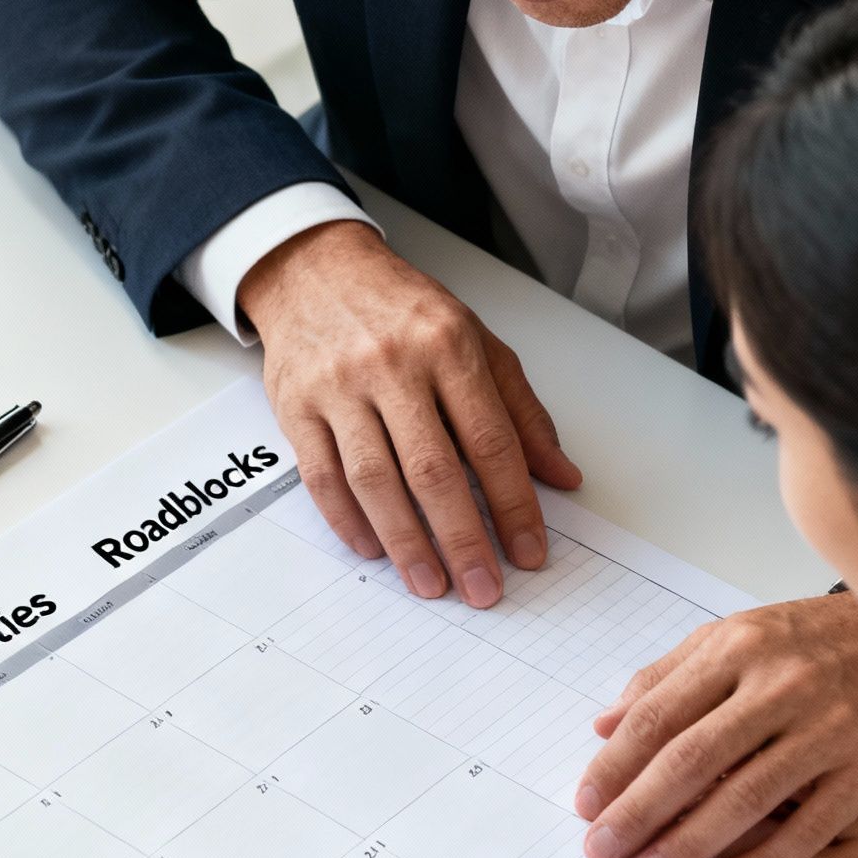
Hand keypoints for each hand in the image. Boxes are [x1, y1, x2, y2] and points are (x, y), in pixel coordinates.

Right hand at [242, 221, 582, 607]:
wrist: (315, 269)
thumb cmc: (401, 309)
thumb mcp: (476, 340)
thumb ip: (520, 410)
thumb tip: (561, 475)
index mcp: (449, 346)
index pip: (491, 441)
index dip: (512, 504)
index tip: (528, 551)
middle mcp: (393, 365)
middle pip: (433, 470)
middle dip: (463, 539)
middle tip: (481, 587)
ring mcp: (339, 387)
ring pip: (375, 481)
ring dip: (406, 542)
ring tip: (430, 583)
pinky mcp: (296, 406)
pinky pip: (322, 476)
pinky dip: (348, 521)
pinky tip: (374, 549)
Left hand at [574, 591, 857, 857]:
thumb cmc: (821, 639)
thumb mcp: (741, 636)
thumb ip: (670, 676)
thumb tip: (606, 724)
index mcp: (738, 649)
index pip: (659, 714)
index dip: (616, 765)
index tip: (586, 803)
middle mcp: (780, 685)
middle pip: (691, 759)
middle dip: (637, 811)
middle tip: (602, 850)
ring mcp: (828, 727)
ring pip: (744, 797)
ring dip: (688, 843)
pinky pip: (806, 829)